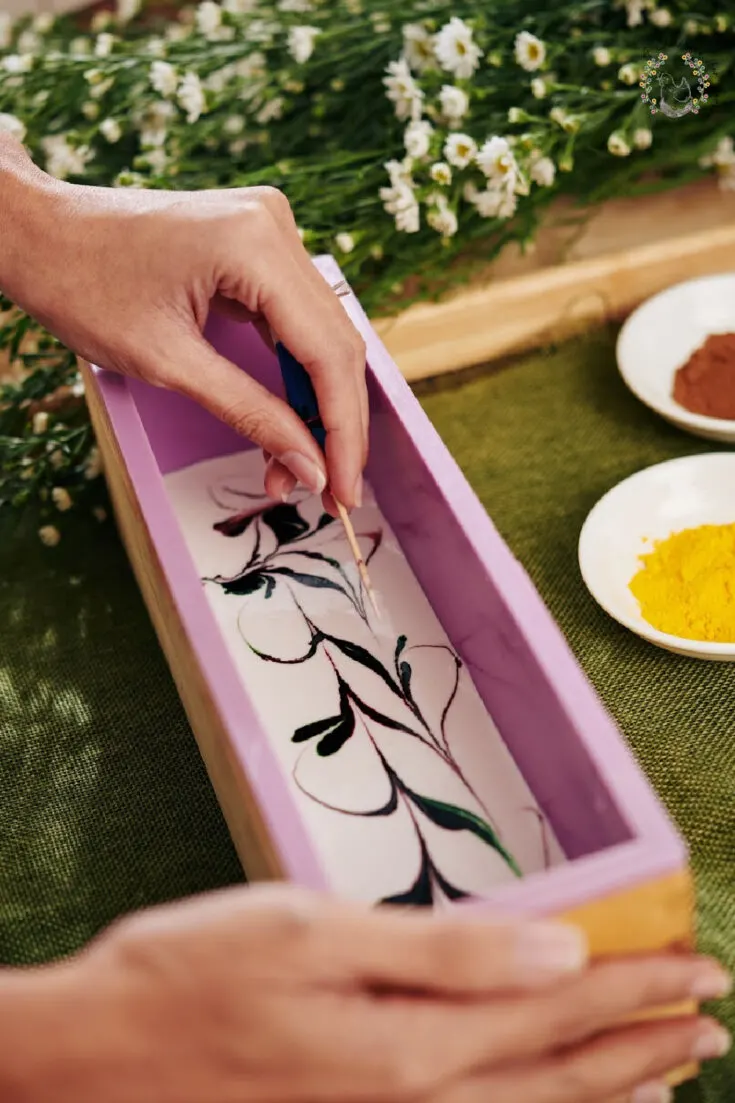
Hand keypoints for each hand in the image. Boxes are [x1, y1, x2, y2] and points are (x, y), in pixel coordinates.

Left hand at [0, 135, 366, 510]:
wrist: (37, 232)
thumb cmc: (83, 286)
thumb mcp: (168, 363)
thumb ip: (249, 414)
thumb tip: (309, 468)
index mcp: (256, 244)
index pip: (328, 353)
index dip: (342, 431)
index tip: (344, 491)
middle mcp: (276, 227)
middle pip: (336, 344)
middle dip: (334, 426)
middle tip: (330, 492)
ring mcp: (270, 231)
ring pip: (321, 335)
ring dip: (316, 405)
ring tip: (299, 468)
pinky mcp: (257, 246)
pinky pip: (295, 319)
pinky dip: (294, 374)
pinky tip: (290, 421)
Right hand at [30, 885, 729, 1102]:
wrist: (103, 1057)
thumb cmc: (199, 976)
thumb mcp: (315, 933)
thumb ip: (442, 948)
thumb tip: (558, 945)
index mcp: (416, 1041)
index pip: (558, 1006)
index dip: (636, 984)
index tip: (700, 965)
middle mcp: (419, 1100)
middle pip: (563, 1071)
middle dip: (646, 1040)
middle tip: (714, 1017)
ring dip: (612, 1086)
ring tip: (673, 1071)